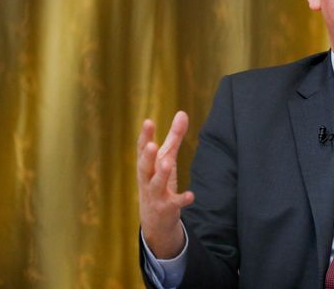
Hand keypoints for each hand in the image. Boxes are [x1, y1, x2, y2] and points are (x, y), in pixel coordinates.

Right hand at [137, 111, 194, 257]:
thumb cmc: (159, 182)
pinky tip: (191, 195)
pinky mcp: (166, 208)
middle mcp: (147, 180)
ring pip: (156, 185)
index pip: (142, 149)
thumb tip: (182, 112)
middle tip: (151, 145)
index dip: (145, 136)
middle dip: (147, 156)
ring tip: (168, 163)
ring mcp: (155, 195)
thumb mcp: (166, 158)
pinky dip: (182, 199)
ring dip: (161, 175)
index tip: (148, 122)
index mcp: (146, 166)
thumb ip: (174, 137)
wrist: (154, 220)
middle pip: (144, 167)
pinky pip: (174, 204)